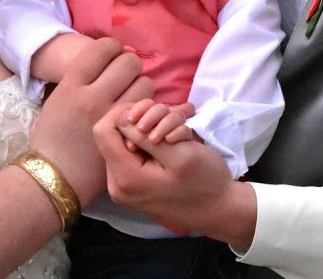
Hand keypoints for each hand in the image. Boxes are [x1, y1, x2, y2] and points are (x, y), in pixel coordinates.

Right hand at [28, 38, 151, 205]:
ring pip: (145, 83)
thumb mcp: (56, 99)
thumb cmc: (51, 139)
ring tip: (132, 94)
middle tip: (124, 75)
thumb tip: (105, 61)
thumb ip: (79, 79)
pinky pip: (149, 109)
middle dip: (129, 65)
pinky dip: (147, 106)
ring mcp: (112, 117)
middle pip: (128, 63)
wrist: (54, 178)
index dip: (112, 48)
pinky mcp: (127, 135)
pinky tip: (138, 111)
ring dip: (141, 85)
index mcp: (71, 86)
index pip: (102, 49)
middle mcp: (92, 97)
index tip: (112, 55)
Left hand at [93, 103, 256, 248]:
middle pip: (113, 134)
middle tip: (167, 122)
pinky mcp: (134, 184)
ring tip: (173, 135)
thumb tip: (121, 118)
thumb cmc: (204, 181)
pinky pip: (132, 153)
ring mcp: (125, 185)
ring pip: (124, 141)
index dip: (123, 113)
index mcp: (125, 177)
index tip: (150, 114)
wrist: (220, 210)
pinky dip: (149, 142)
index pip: (103, 130)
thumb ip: (145, 136)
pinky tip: (169, 144)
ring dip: (147, 129)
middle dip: (139, 120)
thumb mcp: (179, 154)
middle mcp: (117, 183)